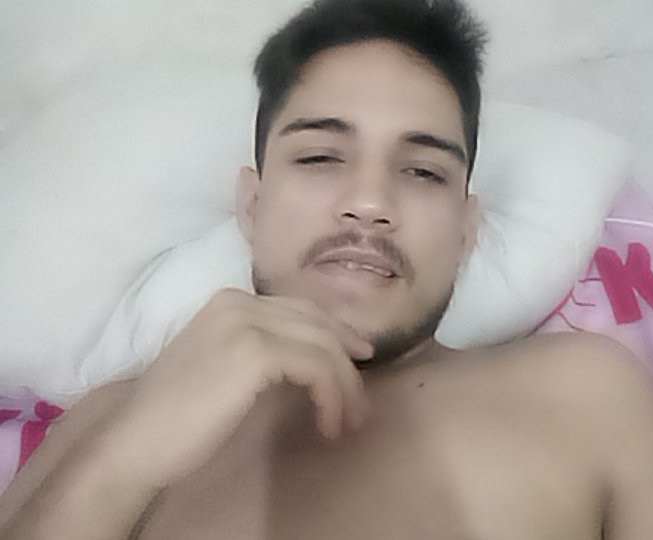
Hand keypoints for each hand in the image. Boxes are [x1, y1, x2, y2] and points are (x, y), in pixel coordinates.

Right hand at [104, 287, 373, 487]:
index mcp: (232, 302)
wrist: (135, 438)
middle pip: (318, 323)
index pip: (302, 309)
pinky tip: (328, 423)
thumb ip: (261, 349)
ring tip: (348, 422)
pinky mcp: (256, 351)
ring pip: (324, 346)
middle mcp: (241, 302)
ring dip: (345, 387)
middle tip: (361, 398)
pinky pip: (318, 367)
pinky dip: (332, 395)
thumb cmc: (177, 414)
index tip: (357, 359)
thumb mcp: (225, 366)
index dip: (337, 333)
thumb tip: (310, 360)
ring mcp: (247, 323)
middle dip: (347, 360)